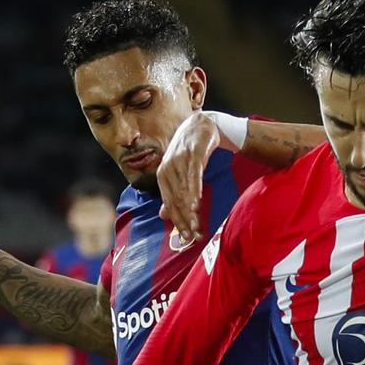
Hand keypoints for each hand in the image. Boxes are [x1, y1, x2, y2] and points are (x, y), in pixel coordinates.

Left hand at [157, 112, 220, 244]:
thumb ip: (173, 194)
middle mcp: (168, 168)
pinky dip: (194, 189)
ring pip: (185, 190)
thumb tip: (163, 216)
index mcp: (162, 176)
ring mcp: (180, 160)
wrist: (201, 126)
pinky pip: (193, 174)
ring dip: (191, 210)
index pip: (169, 204)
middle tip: (196, 237)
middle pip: (177, 200)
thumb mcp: (179, 173)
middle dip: (186, 220)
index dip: (178, 222)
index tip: (188, 238)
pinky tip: (197, 202)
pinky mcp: (193, 153)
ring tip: (198, 226)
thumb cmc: (190, 152)